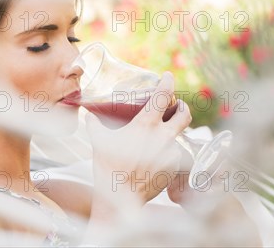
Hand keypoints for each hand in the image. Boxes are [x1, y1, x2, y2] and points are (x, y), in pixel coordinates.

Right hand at [85, 72, 192, 205]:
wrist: (120, 198)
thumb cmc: (108, 167)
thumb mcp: (98, 142)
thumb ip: (95, 125)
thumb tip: (89, 115)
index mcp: (145, 125)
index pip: (163, 97)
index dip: (168, 83)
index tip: (167, 76)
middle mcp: (163, 137)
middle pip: (184, 115)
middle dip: (183, 107)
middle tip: (176, 106)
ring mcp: (171, 153)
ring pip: (177, 138)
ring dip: (170, 136)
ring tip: (157, 141)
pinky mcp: (174, 168)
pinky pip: (174, 156)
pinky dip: (166, 154)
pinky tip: (154, 160)